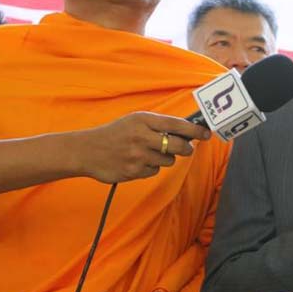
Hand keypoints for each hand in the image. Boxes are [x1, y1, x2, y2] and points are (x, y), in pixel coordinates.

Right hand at [70, 112, 210, 183]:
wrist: (86, 150)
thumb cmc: (115, 134)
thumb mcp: (134, 121)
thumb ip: (158, 125)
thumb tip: (187, 131)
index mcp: (143, 120)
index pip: (177, 125)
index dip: (196, 130)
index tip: (206, 133)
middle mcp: (142, 136)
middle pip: (179, 146)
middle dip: (186, 148)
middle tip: (185, 148)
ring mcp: (138, 155)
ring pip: (168, 161)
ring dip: (164, 159)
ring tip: (148, 153)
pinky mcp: (134, 171)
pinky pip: (154, 171)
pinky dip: (150, 168)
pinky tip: (137, 162)